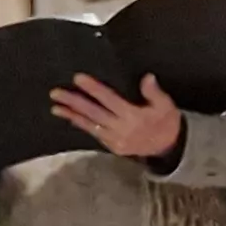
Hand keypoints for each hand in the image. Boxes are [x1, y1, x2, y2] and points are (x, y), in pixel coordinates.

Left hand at [53, 73, 184, 162]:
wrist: (169, 148)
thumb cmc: (166, 121)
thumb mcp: (166, 106)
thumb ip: (154, 93)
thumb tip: (147, 77)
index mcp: (134, 116)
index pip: (109, 100)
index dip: (93, 89)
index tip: (78, 79)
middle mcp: (121, 129)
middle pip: (94, 113)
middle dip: (74, 102)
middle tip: (56, 93)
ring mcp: (115, 140)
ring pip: (90, 125)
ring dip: (72, 116)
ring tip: (55, 107)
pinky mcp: (112, 147)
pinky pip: (94, 134)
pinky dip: (81, 126)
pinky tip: (71, 118)